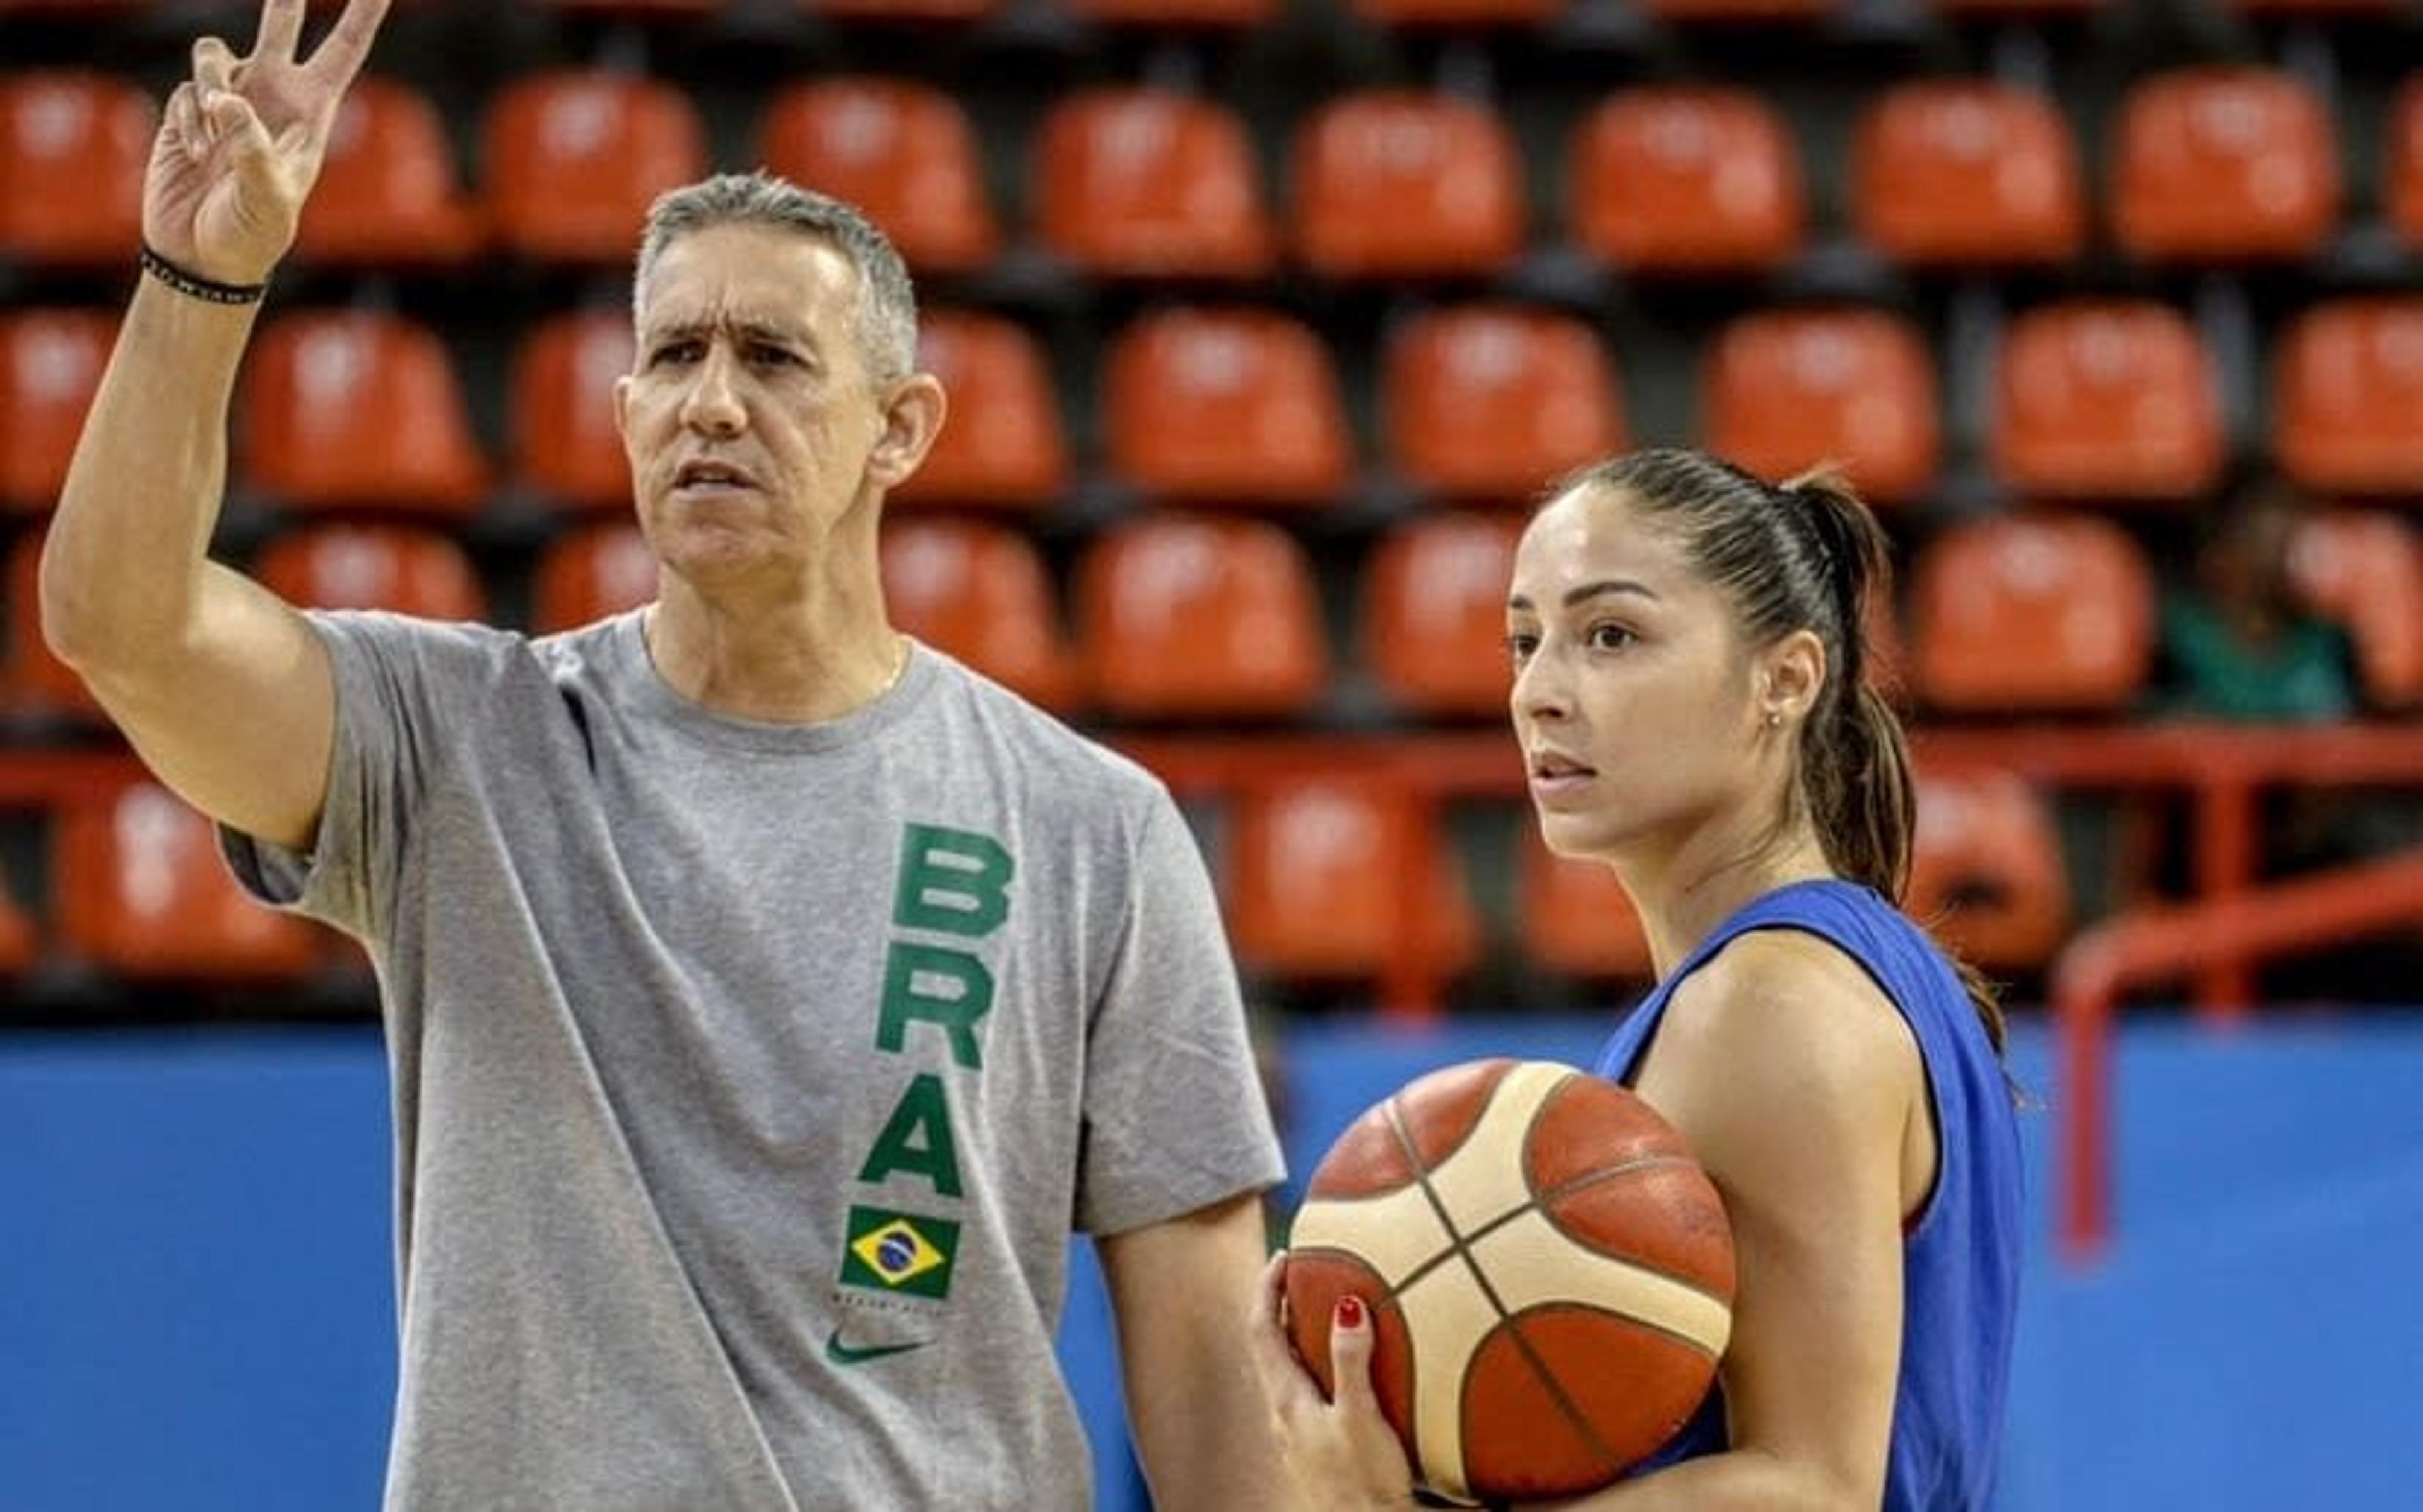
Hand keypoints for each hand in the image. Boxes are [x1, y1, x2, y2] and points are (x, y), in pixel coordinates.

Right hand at [143, 0, 389, 284]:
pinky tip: (193, 156)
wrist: (203, 256)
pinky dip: (188, 121)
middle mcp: (273, 96)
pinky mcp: (190, 109)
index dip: (360, 16)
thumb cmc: (251, 235)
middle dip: (283, 0)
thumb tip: (228, 102)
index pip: (342, 53)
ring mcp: (231, 100)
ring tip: (212, 141)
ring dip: (210, 88)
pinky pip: (186, 90)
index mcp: (311, 112)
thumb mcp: (268, 198)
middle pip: (280, 27)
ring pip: (215, 54)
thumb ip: (253, 147)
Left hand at [1252, 1253, 1420, 1511]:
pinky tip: (1340, 1365)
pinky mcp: (1313, 1442)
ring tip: (1324, 1306)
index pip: (1261, 1328)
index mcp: (1286, 1399)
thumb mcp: (1359, 1418)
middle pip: (1268, 1343)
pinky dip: (1315, 1359)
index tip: (1284, 1255)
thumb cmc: (1362, 1485)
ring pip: (1286, 1366)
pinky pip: (1305, 1386)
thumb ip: (1351, 1362)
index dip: (1267, 1287)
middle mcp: (1283, 1411)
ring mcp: (1296, 1429)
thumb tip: (1345, 1306)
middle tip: (1305, 1271)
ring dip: (1298, 1331)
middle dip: (1280, 1302)